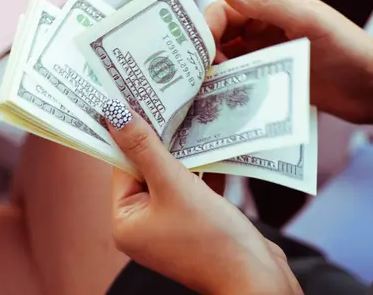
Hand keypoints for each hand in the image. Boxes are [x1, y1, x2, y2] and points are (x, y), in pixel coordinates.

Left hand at [103, 100, 301, 294]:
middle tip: (167, 98)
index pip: (121, 165)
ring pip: (171, 175)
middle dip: (160, 137)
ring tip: (191, 112)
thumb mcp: (174, 186)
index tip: (137, 96)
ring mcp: (170, 225)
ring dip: (183, 150)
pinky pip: (191, 187)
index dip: (131, 131)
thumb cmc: (212, 239)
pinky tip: (211, 140)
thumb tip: (114, 113)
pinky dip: (200, 167)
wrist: (258, 280)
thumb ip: (146, 148)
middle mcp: (142, 225)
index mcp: (125, 221)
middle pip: (146, 168)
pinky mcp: (195, 222)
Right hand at [210, 0, 372, 135]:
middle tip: (199, 75)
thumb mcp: (307, 22)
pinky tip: (220, 98)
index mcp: (270, 4)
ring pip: (225, 57)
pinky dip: (226, 85)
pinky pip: (238, 78)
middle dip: (205, 51)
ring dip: (214, 70)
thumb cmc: (348, 50)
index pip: (224, 8)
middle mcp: (263, 26)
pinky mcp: (269, 77)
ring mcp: (265, 53)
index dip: (206, 27)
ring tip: (207, 90)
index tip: (201, 52)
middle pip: (219, 34)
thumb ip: (266, 4)